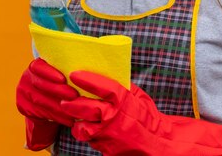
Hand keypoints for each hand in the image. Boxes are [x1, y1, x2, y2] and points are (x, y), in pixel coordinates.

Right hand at [16, 58, 78, 150]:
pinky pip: (41, 113)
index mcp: (34, 66)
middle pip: (41, 85)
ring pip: (41, 101)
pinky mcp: (23, 108)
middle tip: (74, 96)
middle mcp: (25, 78)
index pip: (38, 67)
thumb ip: (67, 71)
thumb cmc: (58, 85)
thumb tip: (84, 72)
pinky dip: (57, 117)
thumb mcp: (60, 75)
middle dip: (58, 90)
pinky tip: (69, 120)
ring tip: (75, 110)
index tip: (63, 79)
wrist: (44, 104)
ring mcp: (22, 93)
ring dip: (60, 107)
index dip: (50, 73)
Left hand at [61, 70, 221, 155]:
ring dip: (77, 124)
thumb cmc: (147, 118)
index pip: (103, 87)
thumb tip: (106, 75)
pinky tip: (87, 129)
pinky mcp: (106, 149)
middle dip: (72, 104)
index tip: (75, 74)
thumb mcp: (136, 96)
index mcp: (124, 101)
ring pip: (84, 128)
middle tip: (64, 100)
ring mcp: (110, 135)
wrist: (157, 144)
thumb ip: (121, 87)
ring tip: (74, 117)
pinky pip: (91, 141)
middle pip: (87, 108)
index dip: (88, 79)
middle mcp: (115, 117)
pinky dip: (88, 135)